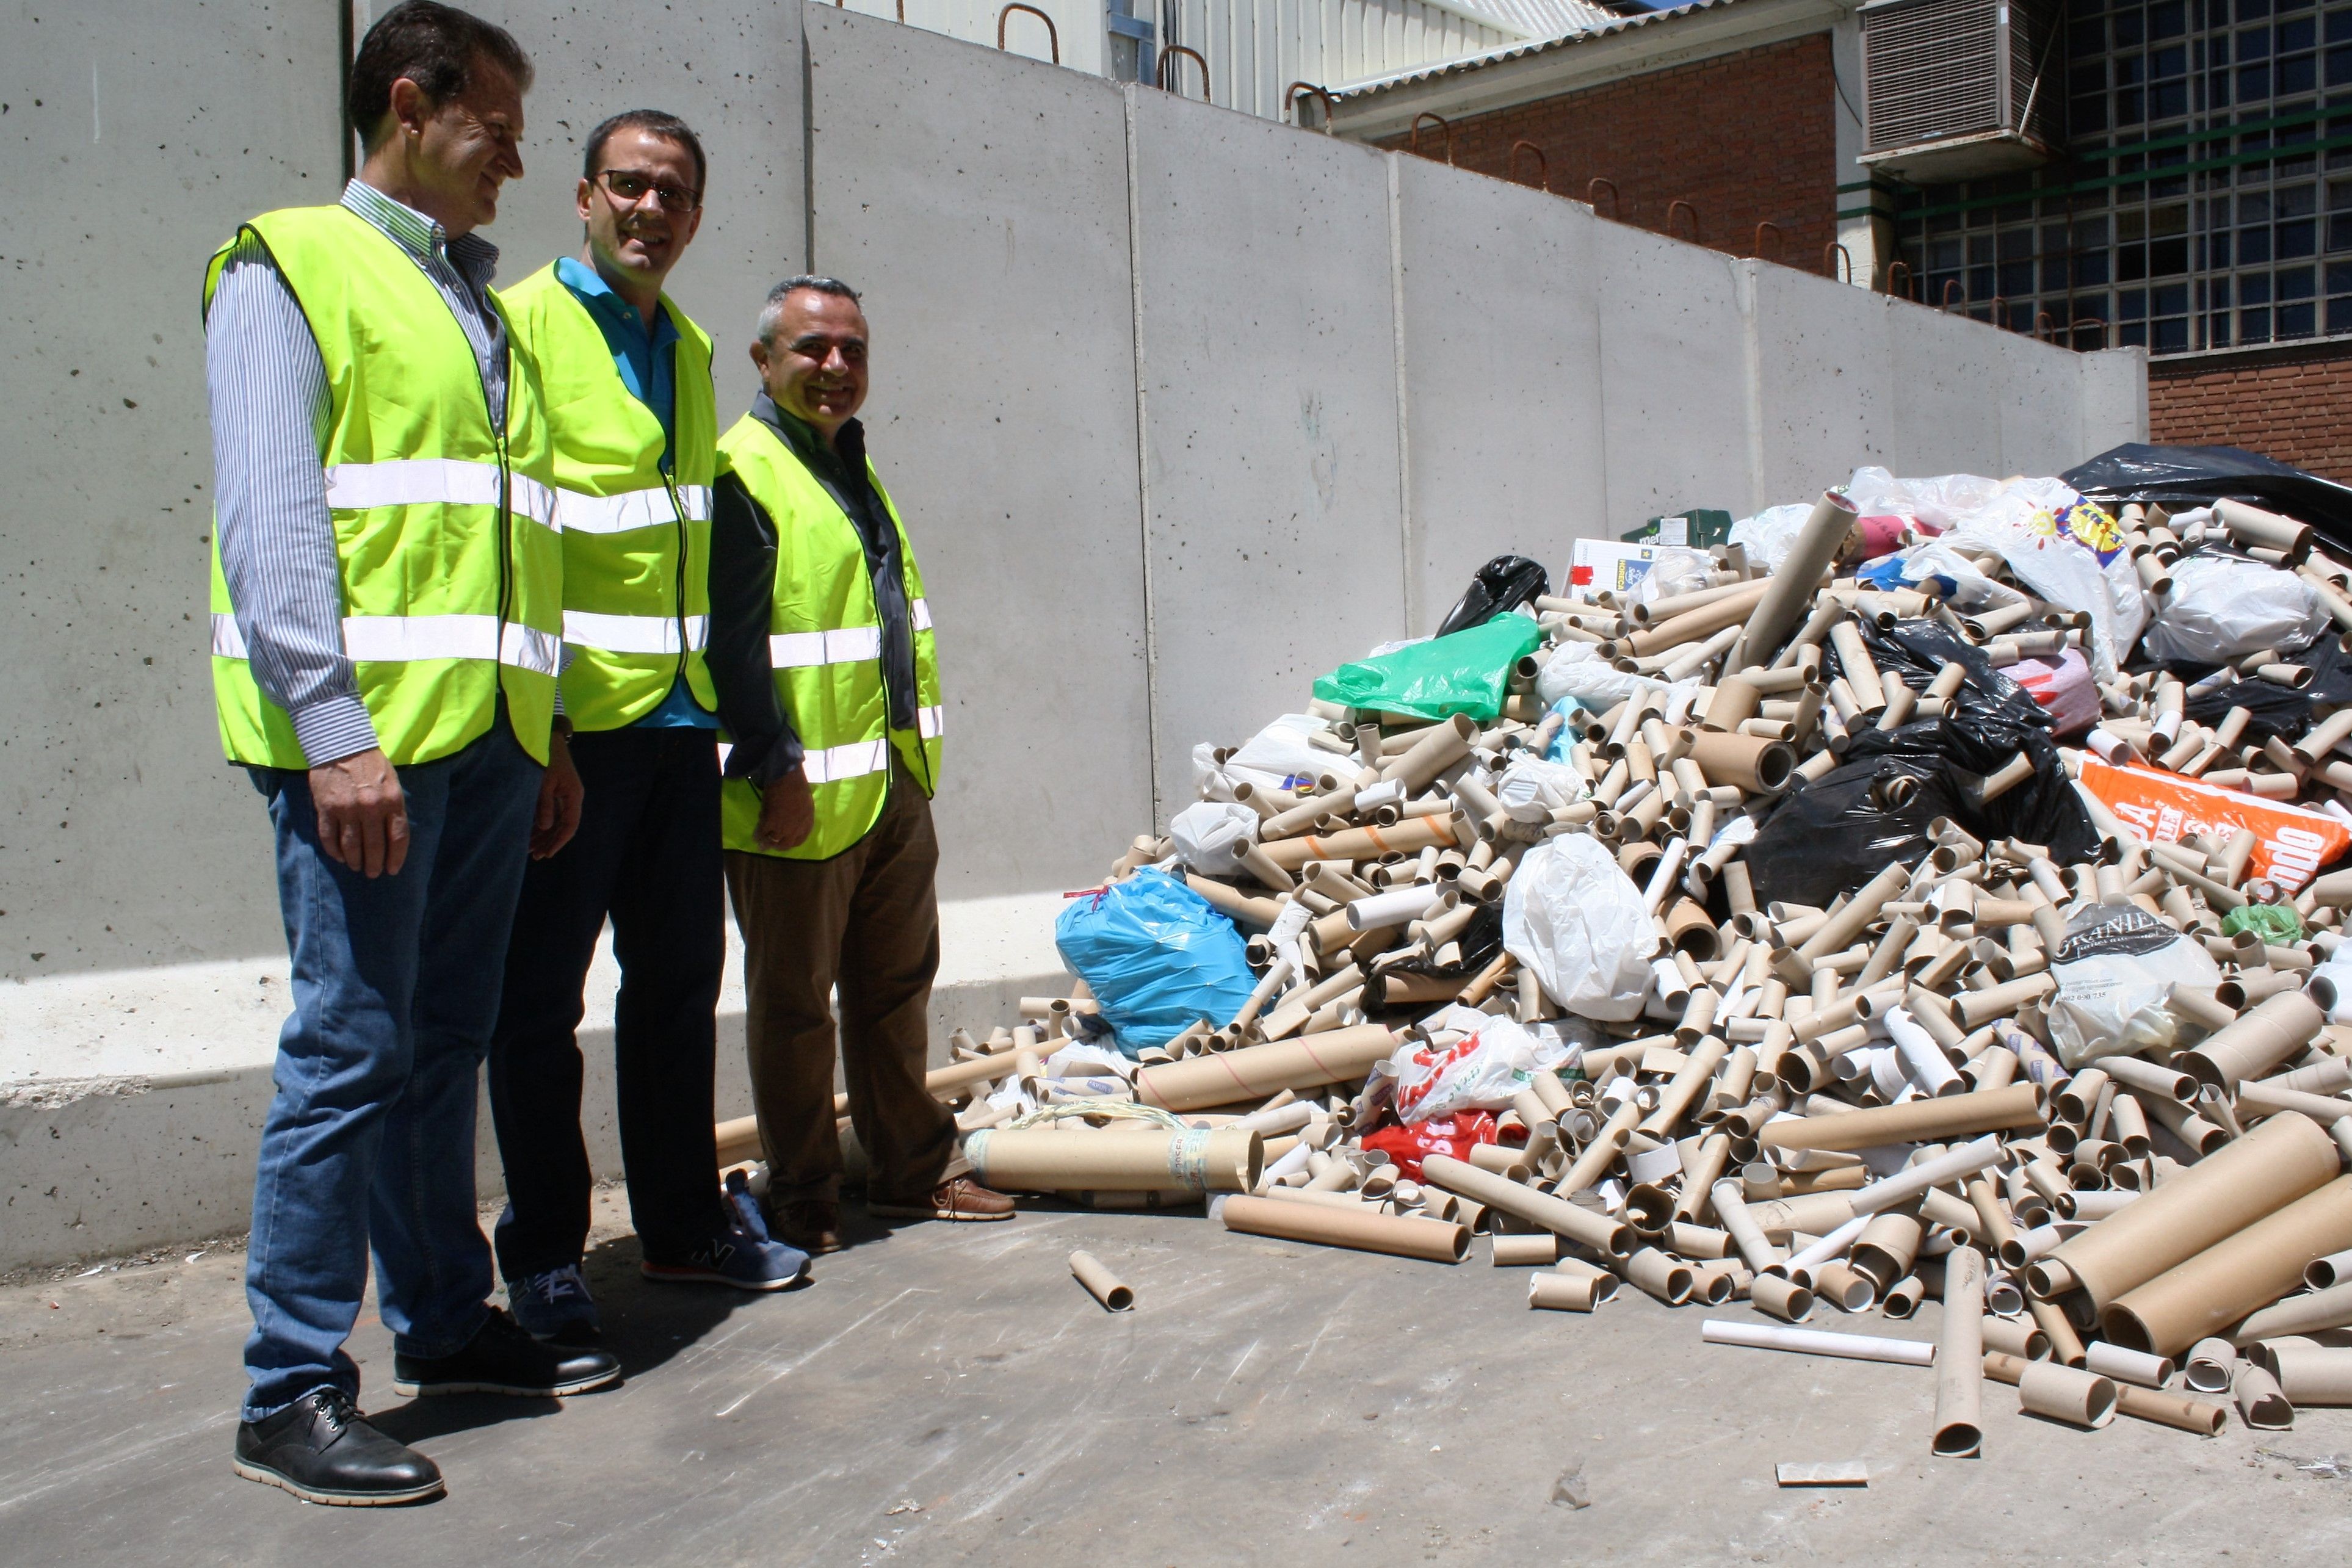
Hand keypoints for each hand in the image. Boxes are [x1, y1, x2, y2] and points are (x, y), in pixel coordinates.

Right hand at [310, 748, 407, 877]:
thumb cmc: (371, 763)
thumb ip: (393, 807)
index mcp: (392, 801)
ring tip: (356, 867)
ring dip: (355, 861)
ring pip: (351, 845)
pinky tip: (339, 857)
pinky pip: (329, 837)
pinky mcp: (326, 808)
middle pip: (374, 846)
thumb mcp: (392, 782)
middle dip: (374, 864)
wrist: (341, 743)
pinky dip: (334, 851)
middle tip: (373, 873)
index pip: (398, 838)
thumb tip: (393, 835)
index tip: (393, 870)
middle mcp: (371, 807)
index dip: (396, 858)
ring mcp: (347, 809)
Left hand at [531, 730, 585, 858]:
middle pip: (563, 826)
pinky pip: (551, 813)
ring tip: (530, 848)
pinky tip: (531, 833)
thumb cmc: (547, 757)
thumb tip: (545, 827)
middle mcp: (572, 799)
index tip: (547, 854)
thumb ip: (545, 805)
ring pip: (556, 822)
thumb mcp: (543, 781)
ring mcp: (564, 796)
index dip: (559, 841)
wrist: (549, 738)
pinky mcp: (556, 793)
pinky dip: (541, 824)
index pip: (569, 825)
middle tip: (535, 855)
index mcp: (573, 796)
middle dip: (549, 841)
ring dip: (544, 835)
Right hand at [755, 765, 814, 849]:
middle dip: (779, 846)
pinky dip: (757, 835)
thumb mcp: (804, 802)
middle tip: (773, 847)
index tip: (786, 843)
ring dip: (766, 844)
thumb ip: (800, 813)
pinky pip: (762, 832)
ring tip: (761, 846)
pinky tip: (754, 837)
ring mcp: (782, 827)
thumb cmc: (798, 784)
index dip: (792, 842)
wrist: (788, 778)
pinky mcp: (770, 822)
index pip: (800, 838)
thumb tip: (790, 817)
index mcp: (807, 821)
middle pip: (787, 843)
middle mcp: (796, 828)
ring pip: (773, 840)